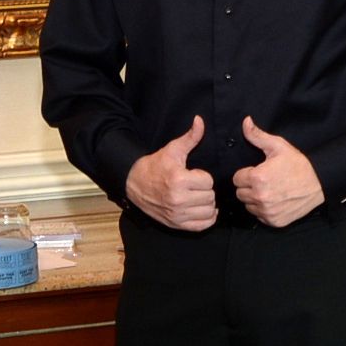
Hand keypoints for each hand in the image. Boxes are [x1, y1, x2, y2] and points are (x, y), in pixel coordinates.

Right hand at [126, 115, 217, 230]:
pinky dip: (206, 218)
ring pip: (209, 211)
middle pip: (210, 197)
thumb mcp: (172, 150)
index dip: (202, 176)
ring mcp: (177, 214)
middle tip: (195, 185)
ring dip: (206, 203)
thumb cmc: (155, 166)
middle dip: (205, 189)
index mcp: (178, 180)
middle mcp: (178, 200)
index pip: (208, 181)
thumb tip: (200, 120)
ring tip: (197, 196)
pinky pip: (203, 225)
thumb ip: (190, 137)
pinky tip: (201, 208)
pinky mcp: (176, 224)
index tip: (193, 174)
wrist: (134, 183)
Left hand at [235, 116, 323, 226]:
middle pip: (240, 193)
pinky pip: (259, 217)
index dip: (246, 174)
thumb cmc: (299, 164)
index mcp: (257, 178)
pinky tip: (275, 201)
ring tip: (270, 190)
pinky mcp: (274, 221)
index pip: (236, 179)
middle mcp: (260, 196)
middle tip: (264, 181)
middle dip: (249, 187)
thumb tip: (245, 121)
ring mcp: (267, 211)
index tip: (257, 172)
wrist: (320, 183)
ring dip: (255, 199)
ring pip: (248, 206)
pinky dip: (264, 210)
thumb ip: (258, 136)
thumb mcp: (279, 146)